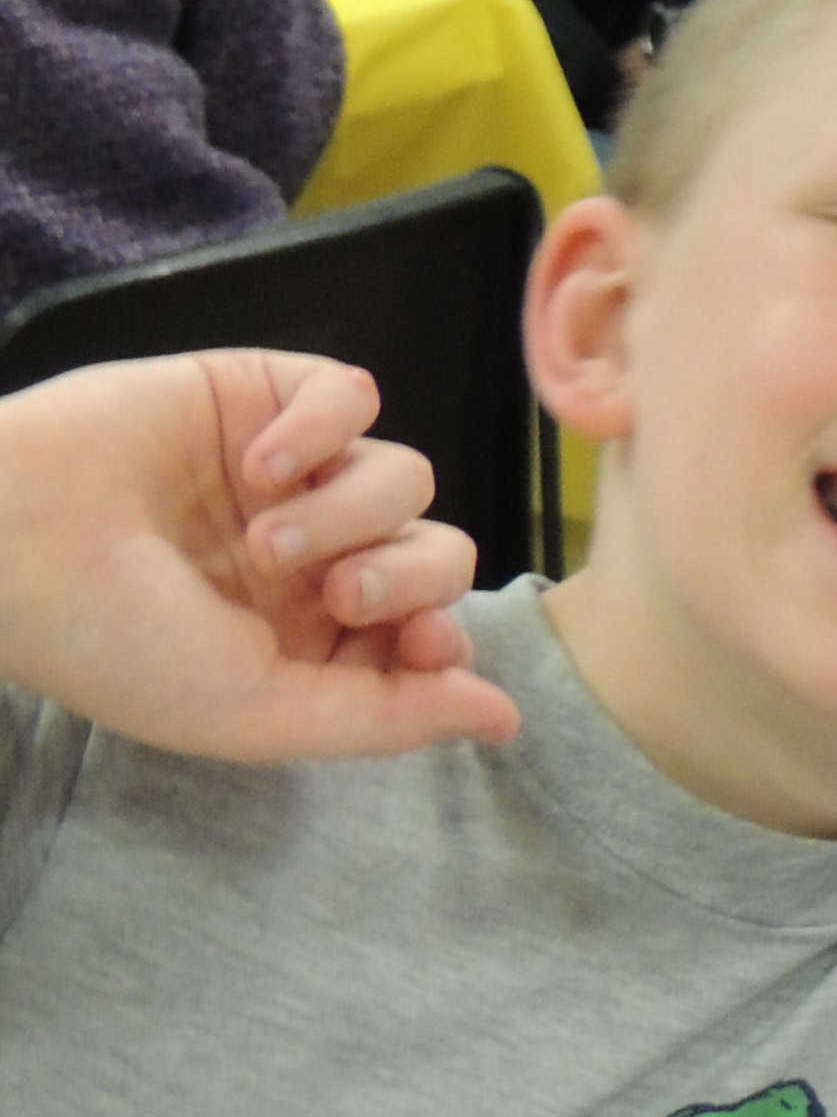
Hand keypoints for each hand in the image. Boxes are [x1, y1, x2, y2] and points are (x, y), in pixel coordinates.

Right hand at [0, 354, 516, 763]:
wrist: (6, 542)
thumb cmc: (116, 642)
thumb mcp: (256, 712)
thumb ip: (387, 718)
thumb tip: (506, 721)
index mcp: (306, 636)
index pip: (432, 628)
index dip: (443, 633)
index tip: (421, 642)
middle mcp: (309, 555)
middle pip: (440, 552)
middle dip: (409, 575)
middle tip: (336, 587)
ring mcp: (291, 474)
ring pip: (408, 476)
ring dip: (351, 509)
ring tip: (264, 534)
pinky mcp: (262, 395)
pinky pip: (356, 396)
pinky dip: (322, 428)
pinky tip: (258, 461)